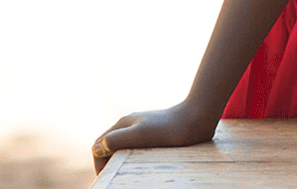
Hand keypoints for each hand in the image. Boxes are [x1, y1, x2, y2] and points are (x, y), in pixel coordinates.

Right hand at [91, 101, 217, 172]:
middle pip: (108, 146)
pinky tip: (146, 165)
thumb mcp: (140, 135)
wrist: (199, 117)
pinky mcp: (156, 132)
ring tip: (130, 173)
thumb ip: (116, 140)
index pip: (97, 146)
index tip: (109, 178)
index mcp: (123, 123)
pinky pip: (137, 147)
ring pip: (123, 147)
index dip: (99, 163)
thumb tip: (97, 149)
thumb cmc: (171, 128)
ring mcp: (143, 127)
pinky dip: (135, 158)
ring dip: (121, 161)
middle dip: (108, 163)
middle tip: (118, 179)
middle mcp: (130, 124)